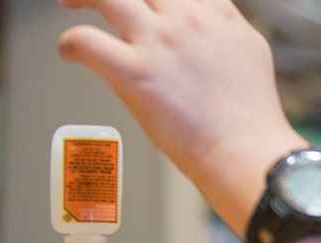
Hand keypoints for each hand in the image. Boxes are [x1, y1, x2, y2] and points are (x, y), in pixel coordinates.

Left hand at [56, 0, 306, 232]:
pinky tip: (69, 53)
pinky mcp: (135, 73)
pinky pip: (85, 40)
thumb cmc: (251, 116)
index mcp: (215, 12)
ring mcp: (159, 42)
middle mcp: (186, 18)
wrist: (245, 150)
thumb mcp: (251, 51)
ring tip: (68, 4)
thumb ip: (226, 27)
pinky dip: (70, 42)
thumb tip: (210, 25)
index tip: (145, 0)